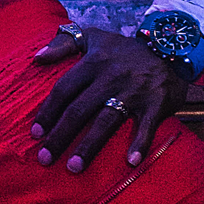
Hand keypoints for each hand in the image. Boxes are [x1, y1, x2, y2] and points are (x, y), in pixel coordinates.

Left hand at [29, 25, 188, 172]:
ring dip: (89, 146)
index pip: (64, 89)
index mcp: (94, 61)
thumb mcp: (93, 36)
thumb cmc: (122, 49)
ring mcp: (134, 91)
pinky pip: (147, 126)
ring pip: (107, 121)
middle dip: (60, 135)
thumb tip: (37, 57)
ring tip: (73, 167)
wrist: (168, 49)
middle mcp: (111, 76)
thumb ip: (63, 43)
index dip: (48, 112)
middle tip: (45, 158)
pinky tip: (130, 162)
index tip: (35, 134)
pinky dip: (140, 144)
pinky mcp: (157, 102)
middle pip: (80, 109)